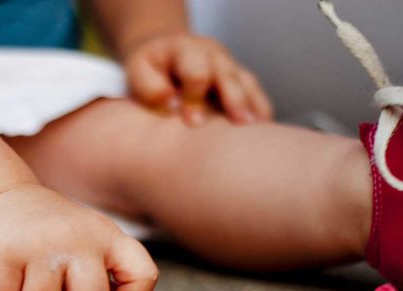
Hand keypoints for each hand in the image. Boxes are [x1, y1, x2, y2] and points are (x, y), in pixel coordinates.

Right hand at [0, 184, 158, 290]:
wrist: (3, 198)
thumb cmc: (52, 235)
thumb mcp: (88, 246)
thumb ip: (109, 285)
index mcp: (107, 236)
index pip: (142, 275)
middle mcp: (78, 238)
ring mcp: (40, 244)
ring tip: (30, 280)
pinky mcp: (4, 253)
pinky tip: (9, 273)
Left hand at [123, 33, 272, 125]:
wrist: (162, 54)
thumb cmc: (149, 70)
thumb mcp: (138, 72)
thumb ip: (148, 86)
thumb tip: (169, 100)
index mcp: (185, 50)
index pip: (196, 72)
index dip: (195, 97)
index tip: (192, 123)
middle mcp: (211, 54)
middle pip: (227, 74)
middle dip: (234, 99)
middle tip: (239, 125)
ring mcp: (227, 65)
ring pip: (246, 82)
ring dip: (253, 105)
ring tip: (258, 129)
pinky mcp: (237, 78)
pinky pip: (254, 91)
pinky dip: (260, 108)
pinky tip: (264, 129)